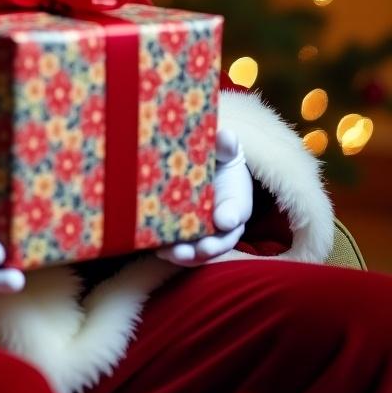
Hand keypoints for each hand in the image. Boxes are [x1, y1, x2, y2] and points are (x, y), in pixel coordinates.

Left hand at [157, 128, 252, 266]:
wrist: (204, 170)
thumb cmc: (215, 160)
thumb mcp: (223, 150)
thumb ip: (225, 145)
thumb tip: (227, 137)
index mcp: (236, 200)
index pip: (238, 210)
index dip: (231, 216)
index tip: (223, 220)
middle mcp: (224, 223)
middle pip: (220, 240)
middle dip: (209, 247)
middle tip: (196, 249)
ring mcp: (205, 232)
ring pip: (200, 250)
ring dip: (187, 255)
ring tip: (171, 253)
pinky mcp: (186, 235)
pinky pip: (182, 249)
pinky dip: (171, 252)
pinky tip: (156, 249)